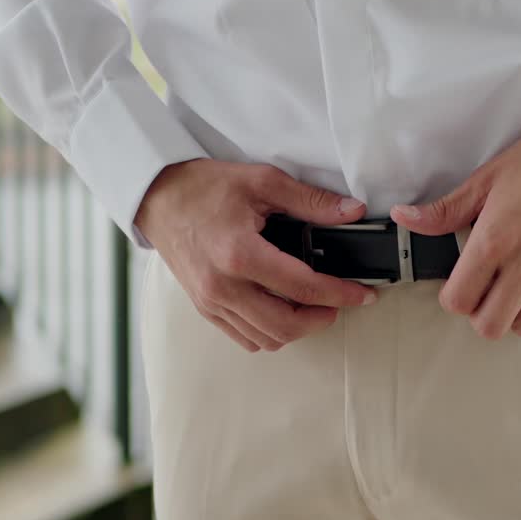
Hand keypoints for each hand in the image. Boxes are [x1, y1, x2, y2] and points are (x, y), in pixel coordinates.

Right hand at [135, 158, 377, 352]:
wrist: (156, 197)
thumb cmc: (204, 186)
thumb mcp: (262, 181)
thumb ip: (311, 201)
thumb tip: (353, 212)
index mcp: (240, 254)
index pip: (303, 287)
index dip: (341, 294)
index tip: (363, 295)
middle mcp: (223, 286)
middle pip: (286, 325)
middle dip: (323, 318)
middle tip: (341, 302)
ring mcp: (211, 301)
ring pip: (266, 338)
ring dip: (298, 328)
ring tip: (315, 306)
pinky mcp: (204, 308)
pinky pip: (244, 337)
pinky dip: (270, 332)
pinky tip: (283, 310)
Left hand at [390, 108, 520, 338]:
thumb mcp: (489, 178)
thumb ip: (446, 210)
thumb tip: (407, 219)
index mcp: (496, 240)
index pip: (458, 301)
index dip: (453, 295)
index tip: (459, 280)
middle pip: (489, 326)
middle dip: (480, 311)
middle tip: (484, 288)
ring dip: (512, 313)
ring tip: (512, 288)